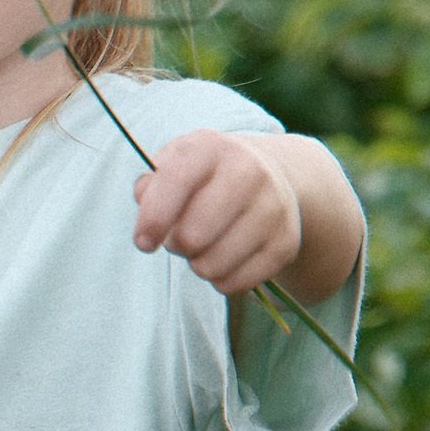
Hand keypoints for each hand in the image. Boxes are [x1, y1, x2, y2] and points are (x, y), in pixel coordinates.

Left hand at [131, 129, 304, 296]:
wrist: (272, 175)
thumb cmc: (205, 177)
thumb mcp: (174, 166)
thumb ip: (149, 188)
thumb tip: (148, 218)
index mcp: (212, 147)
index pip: (175, 181)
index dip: (153, 218)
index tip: (143, 243)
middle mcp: (249, 171)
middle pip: (193, 235)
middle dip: (176, 245)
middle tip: (180, 238)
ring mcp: (273, 206)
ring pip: (212, 265)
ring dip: (198, 265)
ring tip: (205, 246)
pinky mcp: (286, 242)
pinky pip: (235, 283)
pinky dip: (221, 280)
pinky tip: (226, 259)